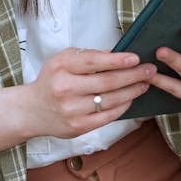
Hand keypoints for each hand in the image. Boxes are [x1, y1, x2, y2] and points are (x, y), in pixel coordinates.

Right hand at [25, 47, 156, 138]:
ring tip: (145, 83)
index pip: (93, 62)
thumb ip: (88, 55)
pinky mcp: (78, 127)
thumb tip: (116, 53)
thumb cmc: (51, 80)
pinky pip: (108, 116)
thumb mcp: (62, 60)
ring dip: (132, 91)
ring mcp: (72, 110)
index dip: (117, 60)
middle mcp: (65, 89)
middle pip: (107, 82)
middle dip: (133, 75)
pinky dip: (123, 106)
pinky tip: (131, 98)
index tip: (136, 57)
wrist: (31, 111)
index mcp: (61, 68)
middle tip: (149, 70)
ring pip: (110, 100)